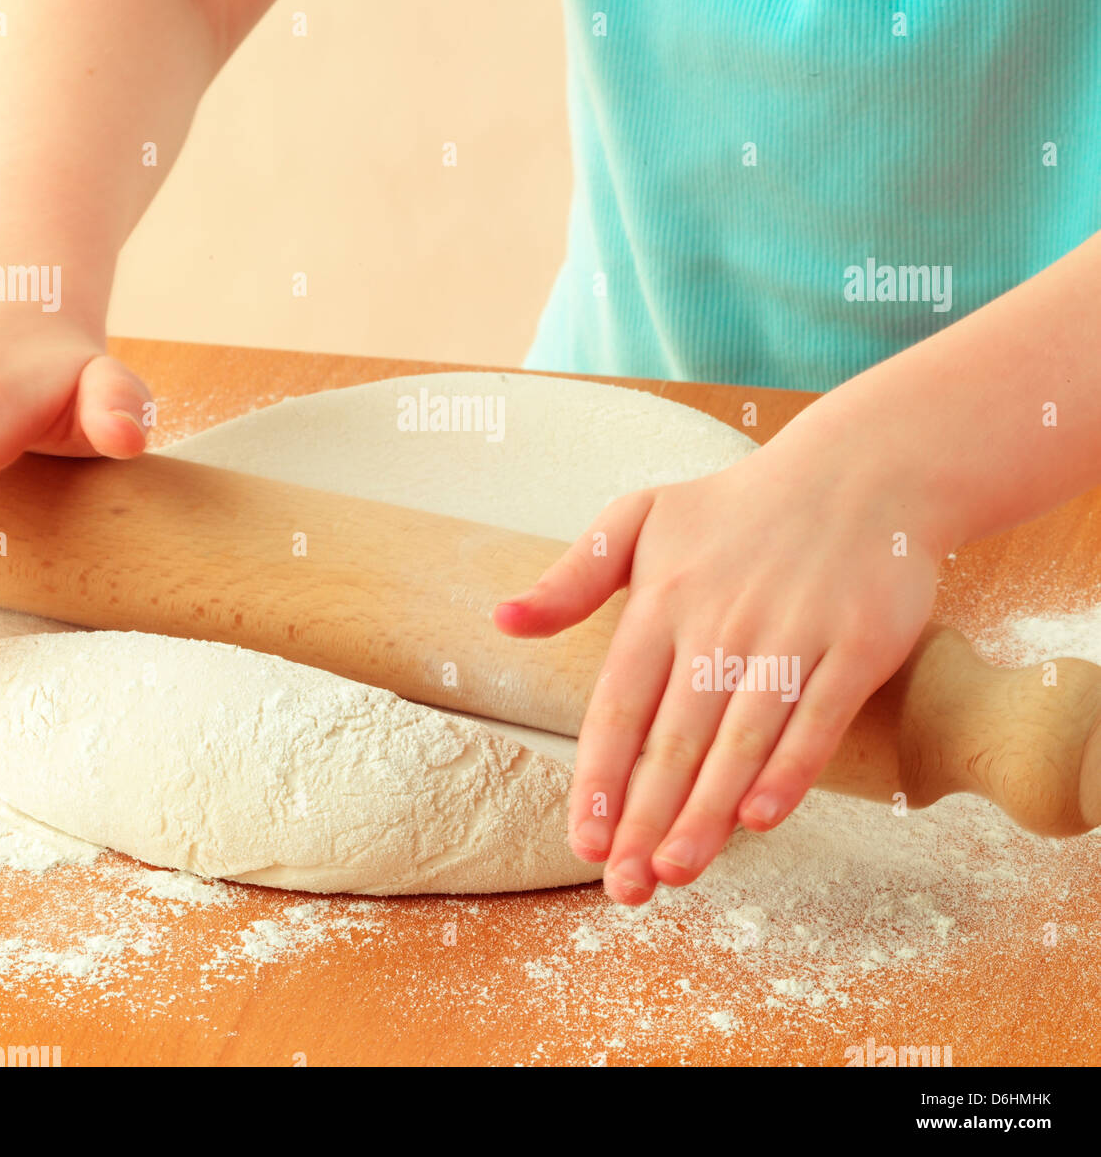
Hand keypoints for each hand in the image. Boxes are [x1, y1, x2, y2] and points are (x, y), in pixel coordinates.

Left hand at [494, 425, 945, 902]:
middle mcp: (719, 623)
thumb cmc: (738, 507)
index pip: (618, 706)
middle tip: (624, 887)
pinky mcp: (855, 644)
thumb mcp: (640, 517)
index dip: (599, 778)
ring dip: (705, 813)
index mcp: (661, 600)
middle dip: (645, 818)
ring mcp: (789, 634)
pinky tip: (760, 818)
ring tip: (675, 872)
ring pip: (738, 740)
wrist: (858, 473)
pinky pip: (815, 717)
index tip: (585, 840)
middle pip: (673, 739)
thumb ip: (572, 575)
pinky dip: (788, 769)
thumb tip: (502, 620)